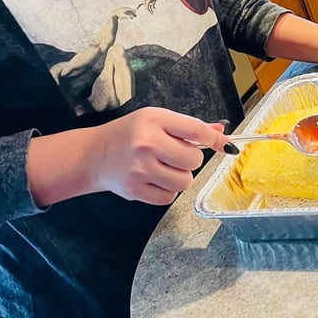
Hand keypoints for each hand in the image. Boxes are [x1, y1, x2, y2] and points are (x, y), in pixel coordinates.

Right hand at [90, 108, 230, 205]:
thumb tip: (221, 132)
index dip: (214, 140)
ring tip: (164, 167)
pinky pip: (169, 197)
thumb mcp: (156, 120)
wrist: (94, 154)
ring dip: (180, 177)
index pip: (196, 130)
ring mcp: (140, 168)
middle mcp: (147, 143)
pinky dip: (167, 191)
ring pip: (185, 182)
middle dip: (190, 159)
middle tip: (175, 155)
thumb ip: (188, 127)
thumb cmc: (129, 134)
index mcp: (154, 119)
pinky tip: (154, 179)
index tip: (223, 146)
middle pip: (194, 160)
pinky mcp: (135, 190)